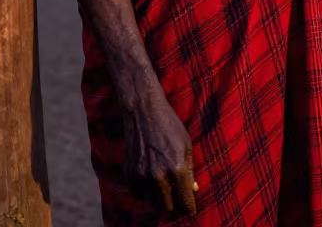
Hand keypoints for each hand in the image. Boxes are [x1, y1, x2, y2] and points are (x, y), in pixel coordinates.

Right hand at [122, 89, 197, 214]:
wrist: (144, 112)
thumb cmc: (170, 126)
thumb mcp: (186, 146)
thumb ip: (189, 171)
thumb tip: (193, 190)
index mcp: (177, 169)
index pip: (184, 203)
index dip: (189, 208)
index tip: (190, 208)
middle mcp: (158, 176)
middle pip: (167, 207)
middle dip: (175, 204)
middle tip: (178, 196)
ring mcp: (141, 176)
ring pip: (152, 202)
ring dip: (159, 197)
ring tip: (164, 182)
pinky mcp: (129, 174)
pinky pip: (138, 193)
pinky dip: (145, 191)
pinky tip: (151, 179)